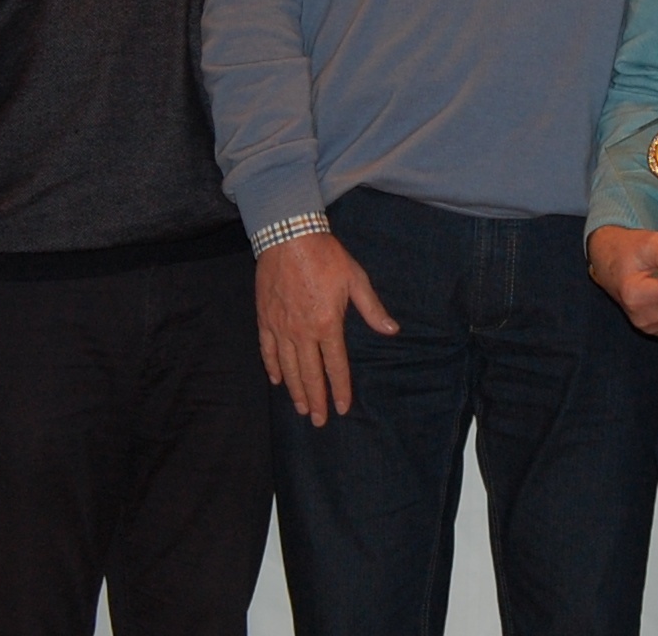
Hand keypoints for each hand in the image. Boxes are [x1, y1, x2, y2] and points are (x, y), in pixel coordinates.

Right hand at [254, 232, 397, 426]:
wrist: (288, 237)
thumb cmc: (326, 257)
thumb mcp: (355, 279)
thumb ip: (372, 309)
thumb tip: (392, 330)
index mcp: (327, 324)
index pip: (335, 366)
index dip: (339, 389)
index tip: (341, 408)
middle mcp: (302, 332)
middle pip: (309, 374)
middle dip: (315, 399)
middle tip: (318, 420)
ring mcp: (281, 327)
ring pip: (287, 367)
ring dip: (295, 390)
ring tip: (301, 408)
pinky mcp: (265, 319)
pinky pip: (267, 350)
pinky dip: (272, 367)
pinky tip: (277, 380)